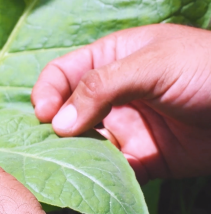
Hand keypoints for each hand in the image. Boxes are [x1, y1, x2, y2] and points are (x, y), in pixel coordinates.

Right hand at [32, 24, 210, 183]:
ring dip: (73, 152)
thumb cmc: (205, 69)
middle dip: (54, 127)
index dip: (47, 91)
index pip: (64, 73)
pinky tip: (96, 176)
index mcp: (109, 61)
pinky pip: (110, 166)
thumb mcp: (151, 64)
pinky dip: (99, 173)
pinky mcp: (140, 156)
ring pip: (84, 141)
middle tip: (49, 144)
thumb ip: (101, 85)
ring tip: (67, 162)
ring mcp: (124, 126)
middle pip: (67, 110)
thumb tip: (58, 122)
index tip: (43, 114)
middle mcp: (111, 94)